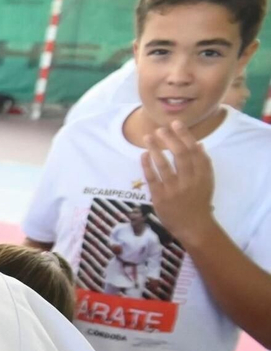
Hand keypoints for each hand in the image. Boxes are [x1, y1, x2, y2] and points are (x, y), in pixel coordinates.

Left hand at [143, 120, 216, 243]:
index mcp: (203, 175)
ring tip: (148, 137)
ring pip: (164, 165)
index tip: (176, 124)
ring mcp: (174, 189)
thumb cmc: (199, 202)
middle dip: (170, 139)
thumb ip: (203, 164)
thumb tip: (199, 144)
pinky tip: (143, 154)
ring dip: (155, 149)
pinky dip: (147, 165)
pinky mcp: (160, 197)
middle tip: (160, 129)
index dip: (185, 136)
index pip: (194, 151)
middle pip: (180, 155)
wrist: (194, 226)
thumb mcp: (207, 182)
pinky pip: (152, 178)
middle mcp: (189, 180)